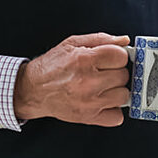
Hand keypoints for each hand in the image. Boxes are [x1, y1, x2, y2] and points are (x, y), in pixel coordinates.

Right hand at [13, 33, 130, 125]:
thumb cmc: (52, 66)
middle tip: (103, 72)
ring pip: (123, 95)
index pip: (121, 56)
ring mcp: (89, 102)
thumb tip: (124, 41)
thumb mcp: (73, 44)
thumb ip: (101, 39)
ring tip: (103, 87)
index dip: (118, 55)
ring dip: (116, 91)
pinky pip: (117, 117)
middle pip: (123, 76)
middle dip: (116, 72)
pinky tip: (103, 101)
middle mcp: (88, 82)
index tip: (111, 58)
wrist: (33, 90)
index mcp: (84, 60)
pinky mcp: (88, 117)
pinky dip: (113, 110)